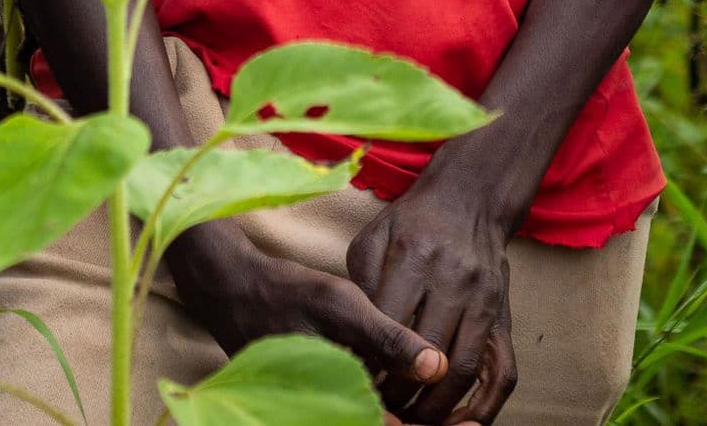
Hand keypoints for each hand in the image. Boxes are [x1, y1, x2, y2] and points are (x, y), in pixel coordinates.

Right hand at [167, 229, 449, 403]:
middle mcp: (321, 415)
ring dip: (409, 418)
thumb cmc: (293, 295)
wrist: (236, 293)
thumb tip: (437, 368)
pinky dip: (386, 409)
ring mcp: (316, 413)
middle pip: (386, 425)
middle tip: (470, 424)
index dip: (431, 425)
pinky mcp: (317, 407)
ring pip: (372, 421)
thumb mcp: (344, 308)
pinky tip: (412, 395)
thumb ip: (389, 341)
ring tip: (456, 416)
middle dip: (424, 423)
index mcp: (332, 402)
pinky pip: (357, 416)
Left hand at [349, 184, 518, 421]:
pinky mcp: (504, 314)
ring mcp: (484, 298)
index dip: (370, 363)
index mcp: (415, 256)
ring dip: (434, 407)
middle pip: (424, 354)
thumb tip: (353, 342)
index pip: (389, 326)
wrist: (470, 197)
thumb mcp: (373, 238)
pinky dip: (482, 407)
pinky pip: (502, 373)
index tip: (355, 384)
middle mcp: (454, 278)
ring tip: (410, 420)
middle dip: (398, 393)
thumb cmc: (411, 222)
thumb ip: (361, 285)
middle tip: (379, 410)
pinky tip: (456, 421)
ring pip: (461, 370)